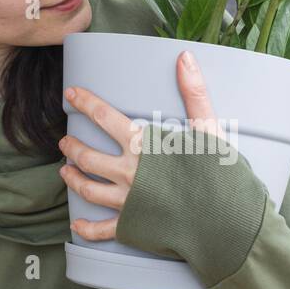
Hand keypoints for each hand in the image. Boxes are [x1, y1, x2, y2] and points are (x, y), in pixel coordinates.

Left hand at [58, 49, 225, 240]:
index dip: (85, 103)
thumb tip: (184, 58)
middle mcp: (128, 173)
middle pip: (87, 156)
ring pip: (87, 189)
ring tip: (65, 171)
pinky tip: (77, 225)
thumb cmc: (219, 176)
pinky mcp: (131, 227)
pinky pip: (101, 230)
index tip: (71, 95)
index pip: (104, 117)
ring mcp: (126, 202)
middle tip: (64, 142)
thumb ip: (194, 93)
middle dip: (71, 146)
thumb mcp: (209, 129)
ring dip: (72, 178)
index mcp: (143, 147)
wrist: (225, 222)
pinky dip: (86, 228)